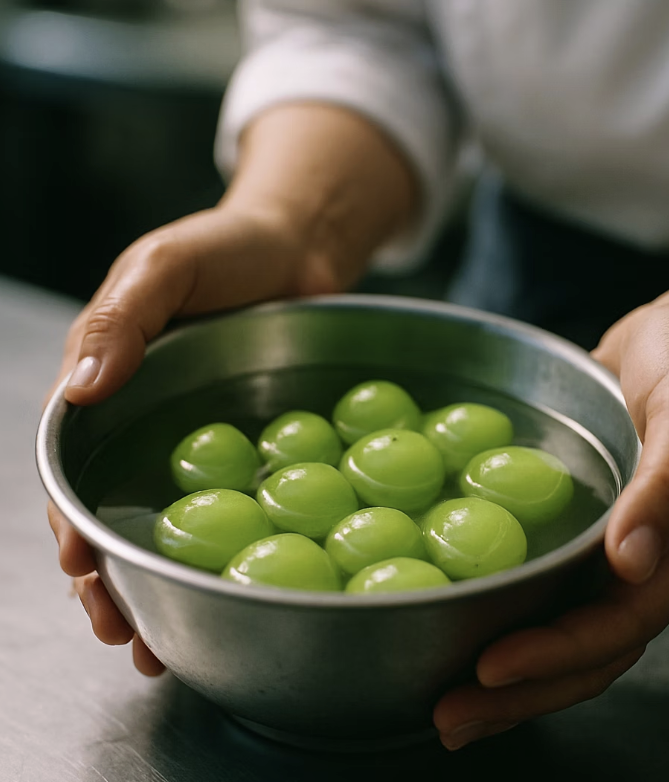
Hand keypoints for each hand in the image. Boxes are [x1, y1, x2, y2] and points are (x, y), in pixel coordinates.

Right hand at [45, 104, 417, 674]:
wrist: (299, 250)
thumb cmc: (227, 248)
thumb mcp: (165, 265)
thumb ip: (121, 316)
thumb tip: (82, 390)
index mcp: (109, 389)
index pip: (74, 468)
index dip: (72, 522)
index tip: (82, 568)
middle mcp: (146, 429)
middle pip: (113, 515)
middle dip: (110, 579)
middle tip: (120, 631)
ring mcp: (201, 449)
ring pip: (168, 530)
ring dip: (158, 588)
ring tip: (157, 645)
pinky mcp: (252, 455)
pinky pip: (235, 513)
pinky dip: (224, 558)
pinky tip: (228, 598)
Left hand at [434, 284, 668, 748]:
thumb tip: (632, 560)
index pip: (618, 625)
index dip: (555, 655)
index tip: (487, 670)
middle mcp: (653, 565)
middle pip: (589, 652)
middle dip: (521, 692)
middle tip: (447, 718)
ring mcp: (624, 554)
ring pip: (570, 635)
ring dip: (514, 676)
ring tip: (449, 703)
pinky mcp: (595, 533)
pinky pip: (556, 591)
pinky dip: (515, 620)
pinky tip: (472, 628)